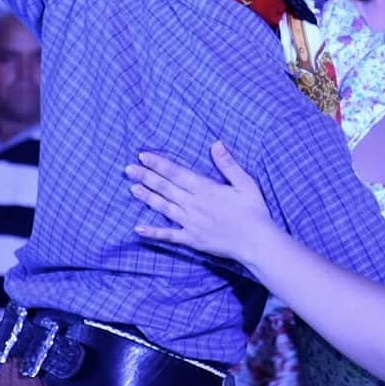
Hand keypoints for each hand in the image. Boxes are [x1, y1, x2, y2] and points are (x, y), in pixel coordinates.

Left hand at [129, 141, 275, 261]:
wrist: (256, 242)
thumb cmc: (253, 210)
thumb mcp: (245, 183)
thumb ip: (228, 164)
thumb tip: (216, 144)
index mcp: (206, 189)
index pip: (176, 173)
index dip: (159, 164)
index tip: (143, 156)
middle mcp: (194, 205)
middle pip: (165, 188)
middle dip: (146, 177)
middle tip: (129, 169)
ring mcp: (191, 223)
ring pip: (164, 207)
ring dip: (147, 197)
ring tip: (132, 188)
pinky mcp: (192, 239)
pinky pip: (169, 235)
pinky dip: (153, 232)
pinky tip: (138, 229)